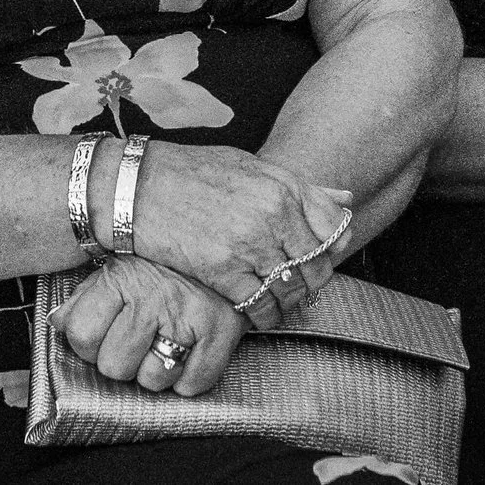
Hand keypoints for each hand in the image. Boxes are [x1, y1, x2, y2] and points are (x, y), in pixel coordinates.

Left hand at [52, 256, 248, 395]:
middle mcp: (154, 297)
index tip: (102, 333)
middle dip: (123, 358)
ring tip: (166, 341)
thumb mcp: (120, 262)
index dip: (88, 342)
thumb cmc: (166, 255)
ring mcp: (189, 316)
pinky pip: (192, 384)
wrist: (227, 232)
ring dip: (158, 369)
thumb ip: (85, 295)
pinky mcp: (222, 333)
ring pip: (153, 380)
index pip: (81, 336)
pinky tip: (191, 350)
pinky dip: (191, 376)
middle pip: (114, 366)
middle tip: (138, 337)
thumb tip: (56, 322)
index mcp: (122, 277)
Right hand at [129, 143, 351, 326]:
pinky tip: (256, 314)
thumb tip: (345, 201)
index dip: (331, 248)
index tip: (320, 256)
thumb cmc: (194, 174)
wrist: (139, 187)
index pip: (334, 228)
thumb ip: (300, 187)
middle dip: (311, 282)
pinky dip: (263, 317)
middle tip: (298, 287)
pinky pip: (259, 306)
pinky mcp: (223, 271)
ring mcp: (249, 243)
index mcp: (283, 185)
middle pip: (317, 265)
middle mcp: (273, 214)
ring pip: (291, 290)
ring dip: (289, 303)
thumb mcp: (251, 168)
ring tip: (279, 303)